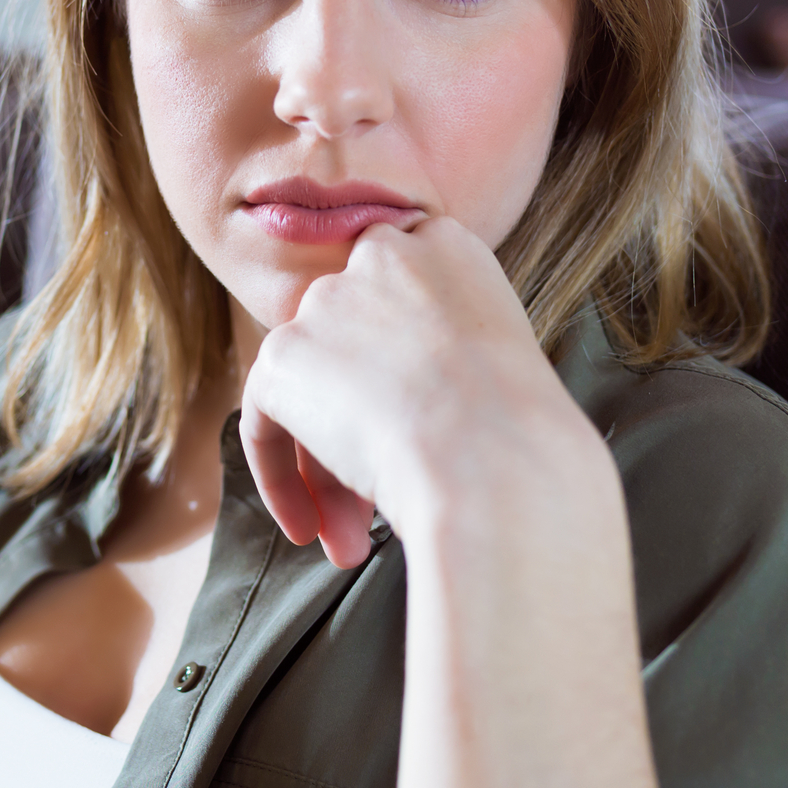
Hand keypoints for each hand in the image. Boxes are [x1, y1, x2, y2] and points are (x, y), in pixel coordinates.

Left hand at [238, 215, 603, 567]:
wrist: (499, 466)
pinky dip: (279, 478)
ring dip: (329, 469)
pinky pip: (263, 420)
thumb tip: (387, 403)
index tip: (418, 427)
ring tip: (352, 540)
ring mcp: (328, 300)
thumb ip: (436, 356)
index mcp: (448, 247)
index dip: (397, 371)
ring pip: (311, 390)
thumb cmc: (524, 442)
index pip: (394, 296)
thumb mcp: (498, 368)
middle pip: (349, 347)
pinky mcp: (283, 353)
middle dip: (362, 427)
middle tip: (378, 502)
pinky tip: (313, 530)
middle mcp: (383, 256)